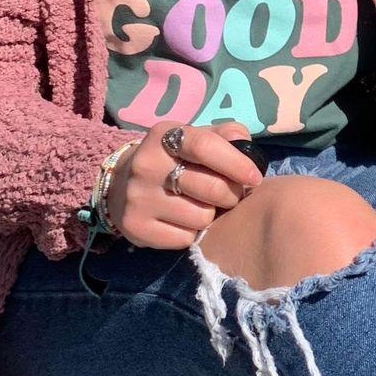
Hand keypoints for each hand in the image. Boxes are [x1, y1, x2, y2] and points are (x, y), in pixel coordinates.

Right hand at [105, 120, 262, 249]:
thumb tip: (246, 146)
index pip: (205, 146)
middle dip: (230, 194)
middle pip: (211, 188)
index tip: (254, 177)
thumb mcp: (194, 138)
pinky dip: (191, 233)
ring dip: (210, 215)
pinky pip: (185, 239)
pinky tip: (182, 221)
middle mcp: (146, 165)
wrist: (121, 186)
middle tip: (228, 194)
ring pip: (201, 217)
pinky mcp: (135, 227)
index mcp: (164, 137)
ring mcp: (138, 198)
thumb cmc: (172, 160)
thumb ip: (224, 136)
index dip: (237, 163)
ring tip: (200, 205)